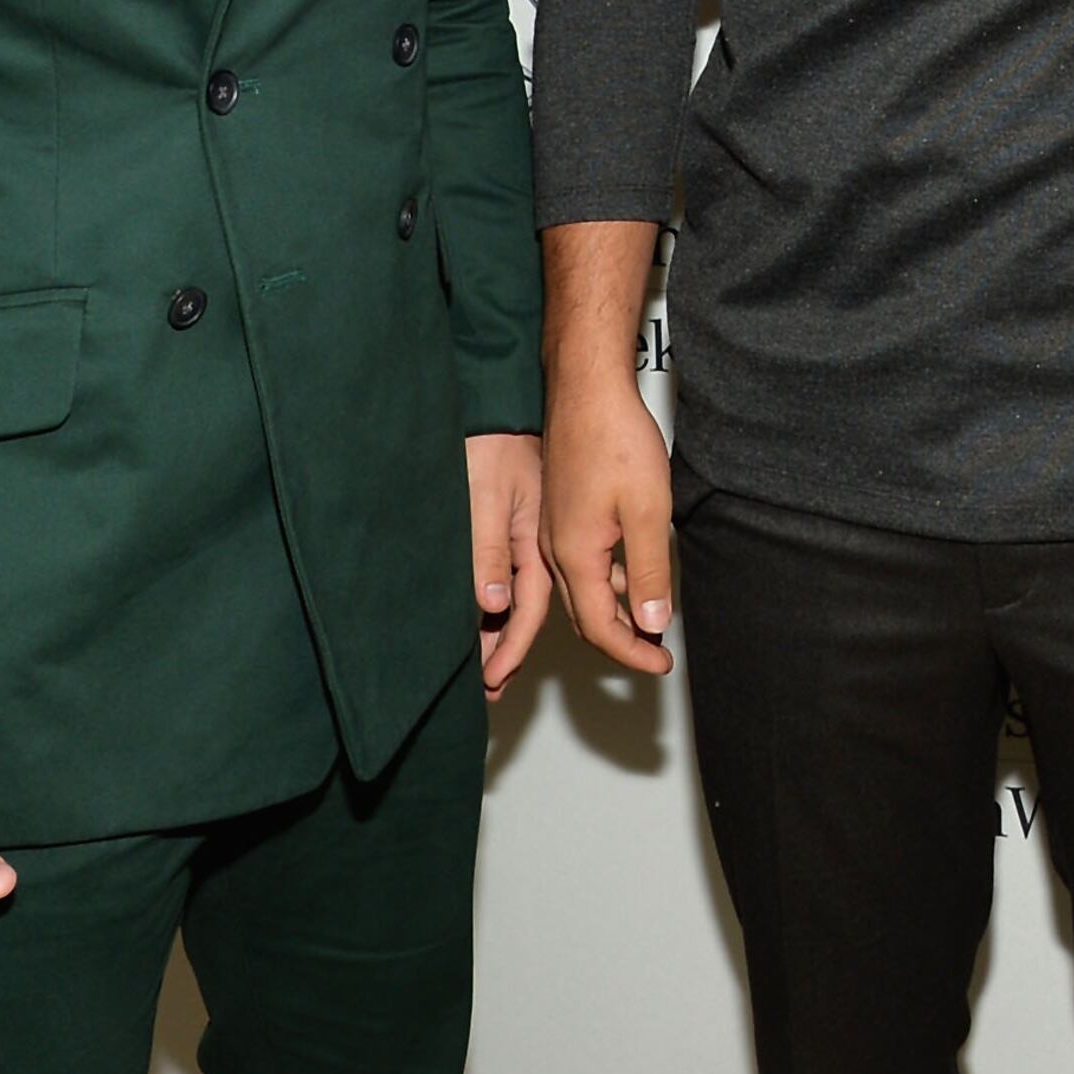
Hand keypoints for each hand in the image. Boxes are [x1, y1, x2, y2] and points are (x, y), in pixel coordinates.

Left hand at [470, 431, 547, 697]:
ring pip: (547, 596)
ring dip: (518, 628)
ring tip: (495, 657)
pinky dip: (526, 597)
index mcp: (554, 547)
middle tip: (492, 686)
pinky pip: (550, 571)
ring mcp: (565, 532)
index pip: (529, 615)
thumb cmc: (537, 433)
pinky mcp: (564, 517)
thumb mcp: (493, 493)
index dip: (511, 652)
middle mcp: (562, 546)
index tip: (492, 684)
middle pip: (541, 613)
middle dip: (515, 651)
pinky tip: (509, 599)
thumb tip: (492, 603)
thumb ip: (490, 550)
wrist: (582, 388)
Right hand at [542, 379, 675, 674]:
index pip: (600, 628)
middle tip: (656, 654)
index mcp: (573, 555)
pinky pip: (580, 563)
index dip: (632, 653)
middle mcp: (554, 548)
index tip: (661, 665)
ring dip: (614, 612)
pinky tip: (632, 573)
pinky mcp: (561, 512)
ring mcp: (554, 530)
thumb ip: (649, 571)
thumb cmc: (614, 440)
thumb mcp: (647, 511)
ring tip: (649, 622)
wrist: (587, 389)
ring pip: (582, 590)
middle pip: (585, 616)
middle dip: (621, 641)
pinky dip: (607, 581)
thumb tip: (653, 623)